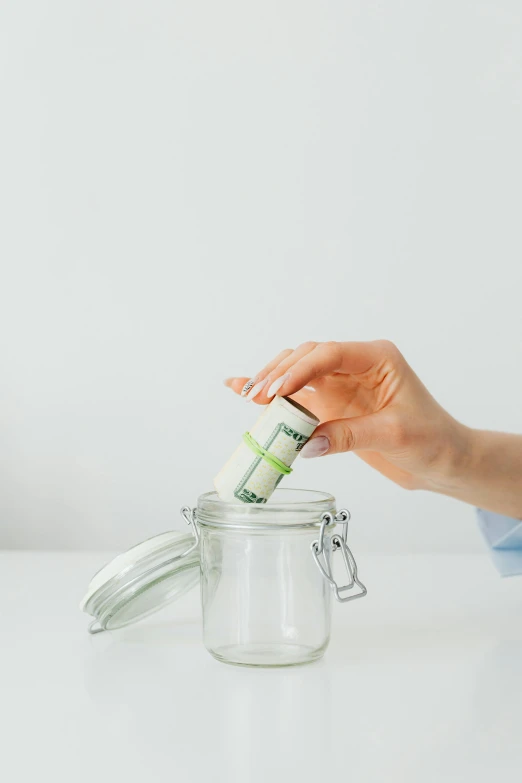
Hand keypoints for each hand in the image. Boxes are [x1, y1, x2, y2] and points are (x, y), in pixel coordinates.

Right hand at [225, 340, 469, 492]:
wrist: (443, 461)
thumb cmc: (432, 440)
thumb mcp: (394, 435)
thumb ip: (349, 435)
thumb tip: (303, 443)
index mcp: (378, 358)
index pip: (330, 354)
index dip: (300, 370)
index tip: (277, 391)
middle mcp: (356, 365)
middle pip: (308, 357)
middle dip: (280, 374)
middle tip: (258, 397)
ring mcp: (341, 384)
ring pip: (297, 372)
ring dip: (271, 382)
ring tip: (247, 396)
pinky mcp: (331, 404)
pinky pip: (296, 396)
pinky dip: (272, 395)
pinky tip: (242, 389)